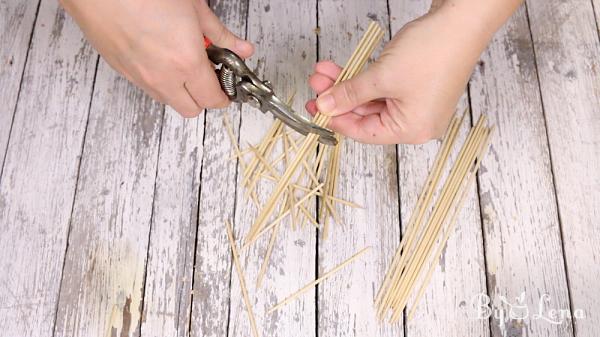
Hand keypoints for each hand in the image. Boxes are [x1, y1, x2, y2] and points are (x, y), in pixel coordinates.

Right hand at [60, 0, 253, 116]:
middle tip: (208, 76)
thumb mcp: (194, 7)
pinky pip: (147, 88)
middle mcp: (162, 77)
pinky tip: (161, 56)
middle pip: (191, 109)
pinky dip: (160, 81)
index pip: (212, 99)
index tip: (227, 87)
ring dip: (180, 90)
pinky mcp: (122, 71)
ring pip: (168, 100)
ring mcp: (140, 77)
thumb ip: (220, 34)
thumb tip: (242, 48)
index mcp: (186, 62)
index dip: (224, 96)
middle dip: (203, 98)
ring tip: (182, 61)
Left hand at [305, 6, 497, 143]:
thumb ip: (350, 93)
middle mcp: (416, 122)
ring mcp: (418, 103)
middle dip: (338, 97)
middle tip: (316, 85)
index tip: (315, 108)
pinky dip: (364, 79)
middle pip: (366, 116)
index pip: (364, 133)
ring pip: (372, 99)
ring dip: (348, 85)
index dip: (336, 119)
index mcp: (412, 130)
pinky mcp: (417, 85)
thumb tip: (325, 106)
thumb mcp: (382, 76)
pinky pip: (383, 88)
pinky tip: (343, 69)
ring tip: (324, 72)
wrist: (461, 20)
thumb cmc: (433, 51)